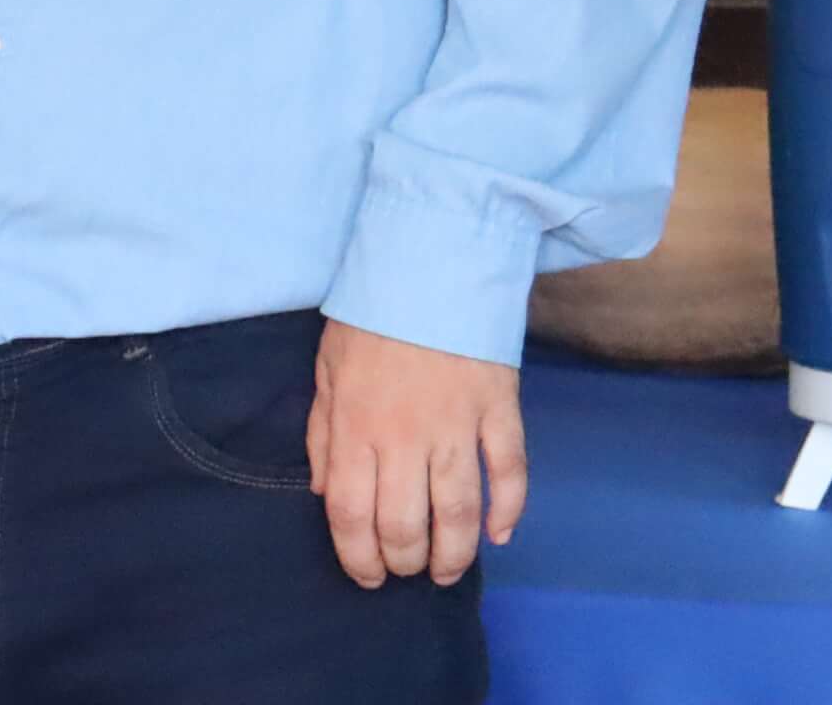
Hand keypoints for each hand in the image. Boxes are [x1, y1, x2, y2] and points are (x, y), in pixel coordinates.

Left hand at [307, 321, 527, 589]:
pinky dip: (508, 510)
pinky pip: (509, 471)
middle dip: (403, 561)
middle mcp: (403, 435)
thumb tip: (325, 493)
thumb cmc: (371, 314)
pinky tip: (498, 535)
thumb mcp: (327, 368)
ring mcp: (456, 423)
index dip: (357, 558)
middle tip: (406, 568)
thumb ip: (322, 434)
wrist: (429, 257)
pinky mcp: (498, 407)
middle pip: (404, 525)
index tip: (366, 575)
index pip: (350, 514)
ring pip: (457, 511)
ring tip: (447, 571)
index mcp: (354, 425)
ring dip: (452, 554)